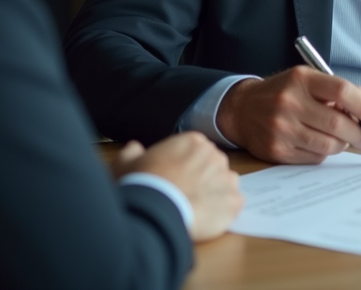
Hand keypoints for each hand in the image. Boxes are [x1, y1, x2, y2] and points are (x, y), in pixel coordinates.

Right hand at [116, 131, 243, 241]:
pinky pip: (233, 204)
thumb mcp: (127, 165)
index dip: (185, 167)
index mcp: (193, 142)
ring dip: (214, 194)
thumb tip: (134, 149)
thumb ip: (132, 153)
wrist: (154, 210)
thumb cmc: (142, 186)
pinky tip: (206, 218)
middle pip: (213, 167)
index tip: (175, 179)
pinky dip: (223, 212)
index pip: (196, 152)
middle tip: (184, 195)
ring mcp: (227, 178)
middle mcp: (215, 155)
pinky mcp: (234, 201)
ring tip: (195, 209)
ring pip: (225, 184)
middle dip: (201, 179)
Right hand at [216, 66, 360, 163]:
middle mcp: (289, 102)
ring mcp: (281, 128)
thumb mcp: (306, 80)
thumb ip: (337, 89)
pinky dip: (324, 153)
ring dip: (343, 145)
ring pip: (328, 145)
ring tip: (342, 140)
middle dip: (359, 134)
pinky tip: (319, 143)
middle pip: (338, 123)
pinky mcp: (276, 150)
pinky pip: (314, 158)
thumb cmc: (282, 93)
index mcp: (301, 79)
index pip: (342, 91)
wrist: (241, 109)